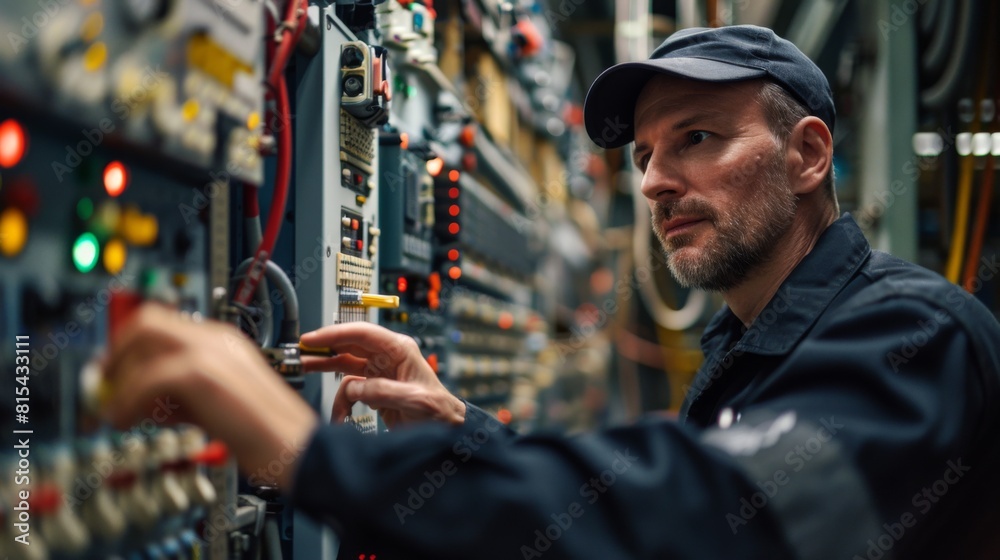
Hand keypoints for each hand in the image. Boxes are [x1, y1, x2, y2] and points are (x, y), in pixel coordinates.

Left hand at [103, 304, 317, 488]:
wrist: (297, 445)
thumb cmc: (267, 432)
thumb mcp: (214, 406)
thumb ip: (179, 396)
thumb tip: (138, 400)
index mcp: (224, 341)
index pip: (164, 323)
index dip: (130, 344)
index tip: (113, 372)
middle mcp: (216, 338)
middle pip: (147, 319)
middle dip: (116, 351)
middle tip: (105, 384)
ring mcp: (211, 351)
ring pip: (143, 340)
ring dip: (120, 377)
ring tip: (116, 411)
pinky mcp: (202, 373)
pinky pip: (147, 377)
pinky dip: (127, 400)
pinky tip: (126, 420)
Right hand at [300, 322, 465, 428]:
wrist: (444, 430)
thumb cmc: (438, 410)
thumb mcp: (413, 399)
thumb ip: (382, 392)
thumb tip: (354, 388)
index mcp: (399, 349)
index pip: (362, 333)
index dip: (335, 333)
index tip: (312, 339)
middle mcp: (387, 356)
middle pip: (349, 344)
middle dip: (325, 348)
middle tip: (302, 351)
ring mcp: (379, 371)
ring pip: (345, 363)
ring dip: (326, 368)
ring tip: (305, 368)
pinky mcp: (373, 388)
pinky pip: (349, 388)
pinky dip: (342, 401)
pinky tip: (340, 414)